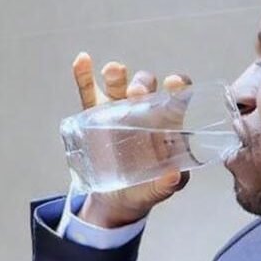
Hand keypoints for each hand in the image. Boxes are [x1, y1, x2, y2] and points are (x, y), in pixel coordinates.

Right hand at [71, 52, 191, 227]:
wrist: (116, 200)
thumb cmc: (146, 188)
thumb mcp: (159, 190)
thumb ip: (168, 183)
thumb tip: (174, 176)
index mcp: (166, 123)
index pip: (176, 97)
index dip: (177, 86)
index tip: (174, 82)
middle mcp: (143, 111)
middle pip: (145, 86)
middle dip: (142, 84)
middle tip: (136, 93)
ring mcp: (117, 111)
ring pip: (117, 85)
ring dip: (116, 75)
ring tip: (114, 71)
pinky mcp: (94, 117)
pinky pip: (88, 92)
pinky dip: (84, 75)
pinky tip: (82, 60)